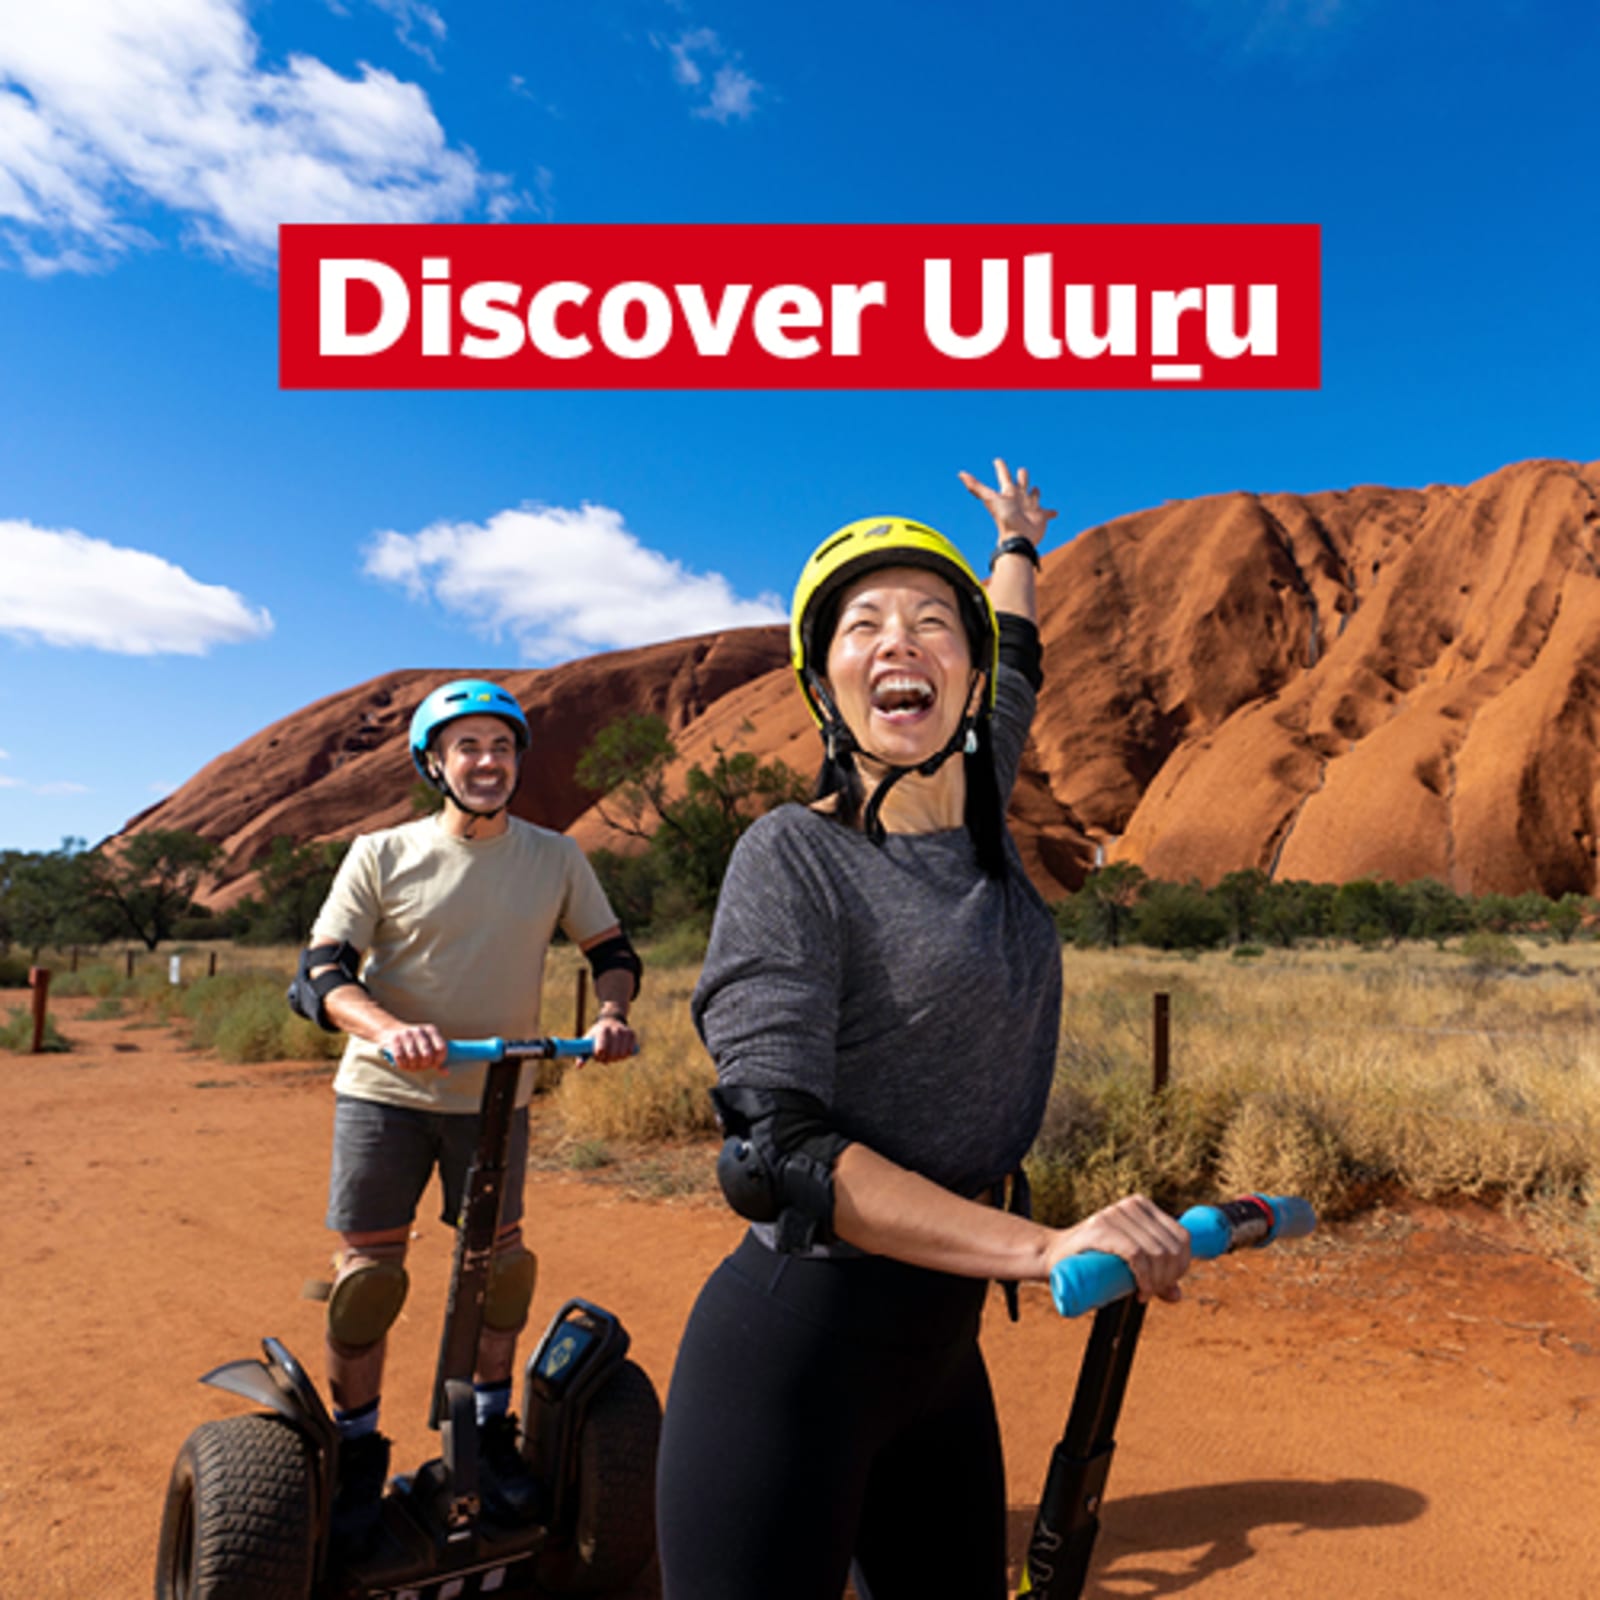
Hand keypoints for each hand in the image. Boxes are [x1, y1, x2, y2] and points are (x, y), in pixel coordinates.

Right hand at [377, 1021, 447, 1074]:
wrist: (390, 1029)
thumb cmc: (414, 1042)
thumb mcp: (428, 1045)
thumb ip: (438, 1058)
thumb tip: (446, 1073)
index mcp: (431, 1030)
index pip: (441, 1048)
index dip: (439, 1060)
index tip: (434, 1064)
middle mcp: (419, 1030)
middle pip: (427, 1055)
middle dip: (425, 1065)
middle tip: (421, 1066)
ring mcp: (406, 1034)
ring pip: (413, 1057)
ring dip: (413, 1066)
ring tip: (412, 1066)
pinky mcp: (394, 1039)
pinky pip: (400, 1057)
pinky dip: (402, 1064)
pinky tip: (404, 1064)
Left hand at [587, 1014, 637, 1063]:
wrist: (610, 1021)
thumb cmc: (596, 1035)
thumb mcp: (588, 1042)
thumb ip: (582, 1055)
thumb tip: (579, 1066)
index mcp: (602, 1030)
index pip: (601, 1049)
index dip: (600, 1056)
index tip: (598, 1054)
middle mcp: (614, 1029)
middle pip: (612, 1054)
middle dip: (608, 1059)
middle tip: (605, 1057)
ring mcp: (624, 1031)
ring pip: (622, 1054)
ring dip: (616, 1058)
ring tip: (612, 1054)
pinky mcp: (631, 1034)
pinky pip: (630, 1051)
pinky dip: (625, 1055)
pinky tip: (620, 1051)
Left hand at [958, 457, 1057, 550]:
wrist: (1018, 537)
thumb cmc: (1004, 518)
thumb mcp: (990, 499)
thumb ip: (975, 487)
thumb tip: (960, 474)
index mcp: (1009, 493)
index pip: (1004, 476)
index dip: (1001, 467)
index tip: (997, 460)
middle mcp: (1019, 498)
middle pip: (1021, 481)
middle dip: (1022, 475)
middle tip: (1022, 471)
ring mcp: (1030, 507)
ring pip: (1034, 494)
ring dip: (1035, 491)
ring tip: (1035, 489)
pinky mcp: (1041, 516)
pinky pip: (1048, 512)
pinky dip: (1051, 512)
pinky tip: (1055, 512)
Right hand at [1046, 1194, 1191, 1303]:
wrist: (1054, 1257)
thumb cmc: (1093, 1260)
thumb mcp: (1128, 1263)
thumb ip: (1153, 1275)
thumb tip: (1177, 1295)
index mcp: (1143, 1206)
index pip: (1182, 1236)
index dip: (1183, 1266)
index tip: (1167, 1285)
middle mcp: (1131, 1205)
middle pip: (1171, 1248)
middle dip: (1169, 1278)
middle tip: (1151, 1292)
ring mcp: (1115, 1214)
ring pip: (1156, 1253)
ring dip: (1157, 1282)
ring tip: (1144, 1293)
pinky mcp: (1101, 1228)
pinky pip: (1137, 1254)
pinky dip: (1145, 1277)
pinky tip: (1141, 1290)